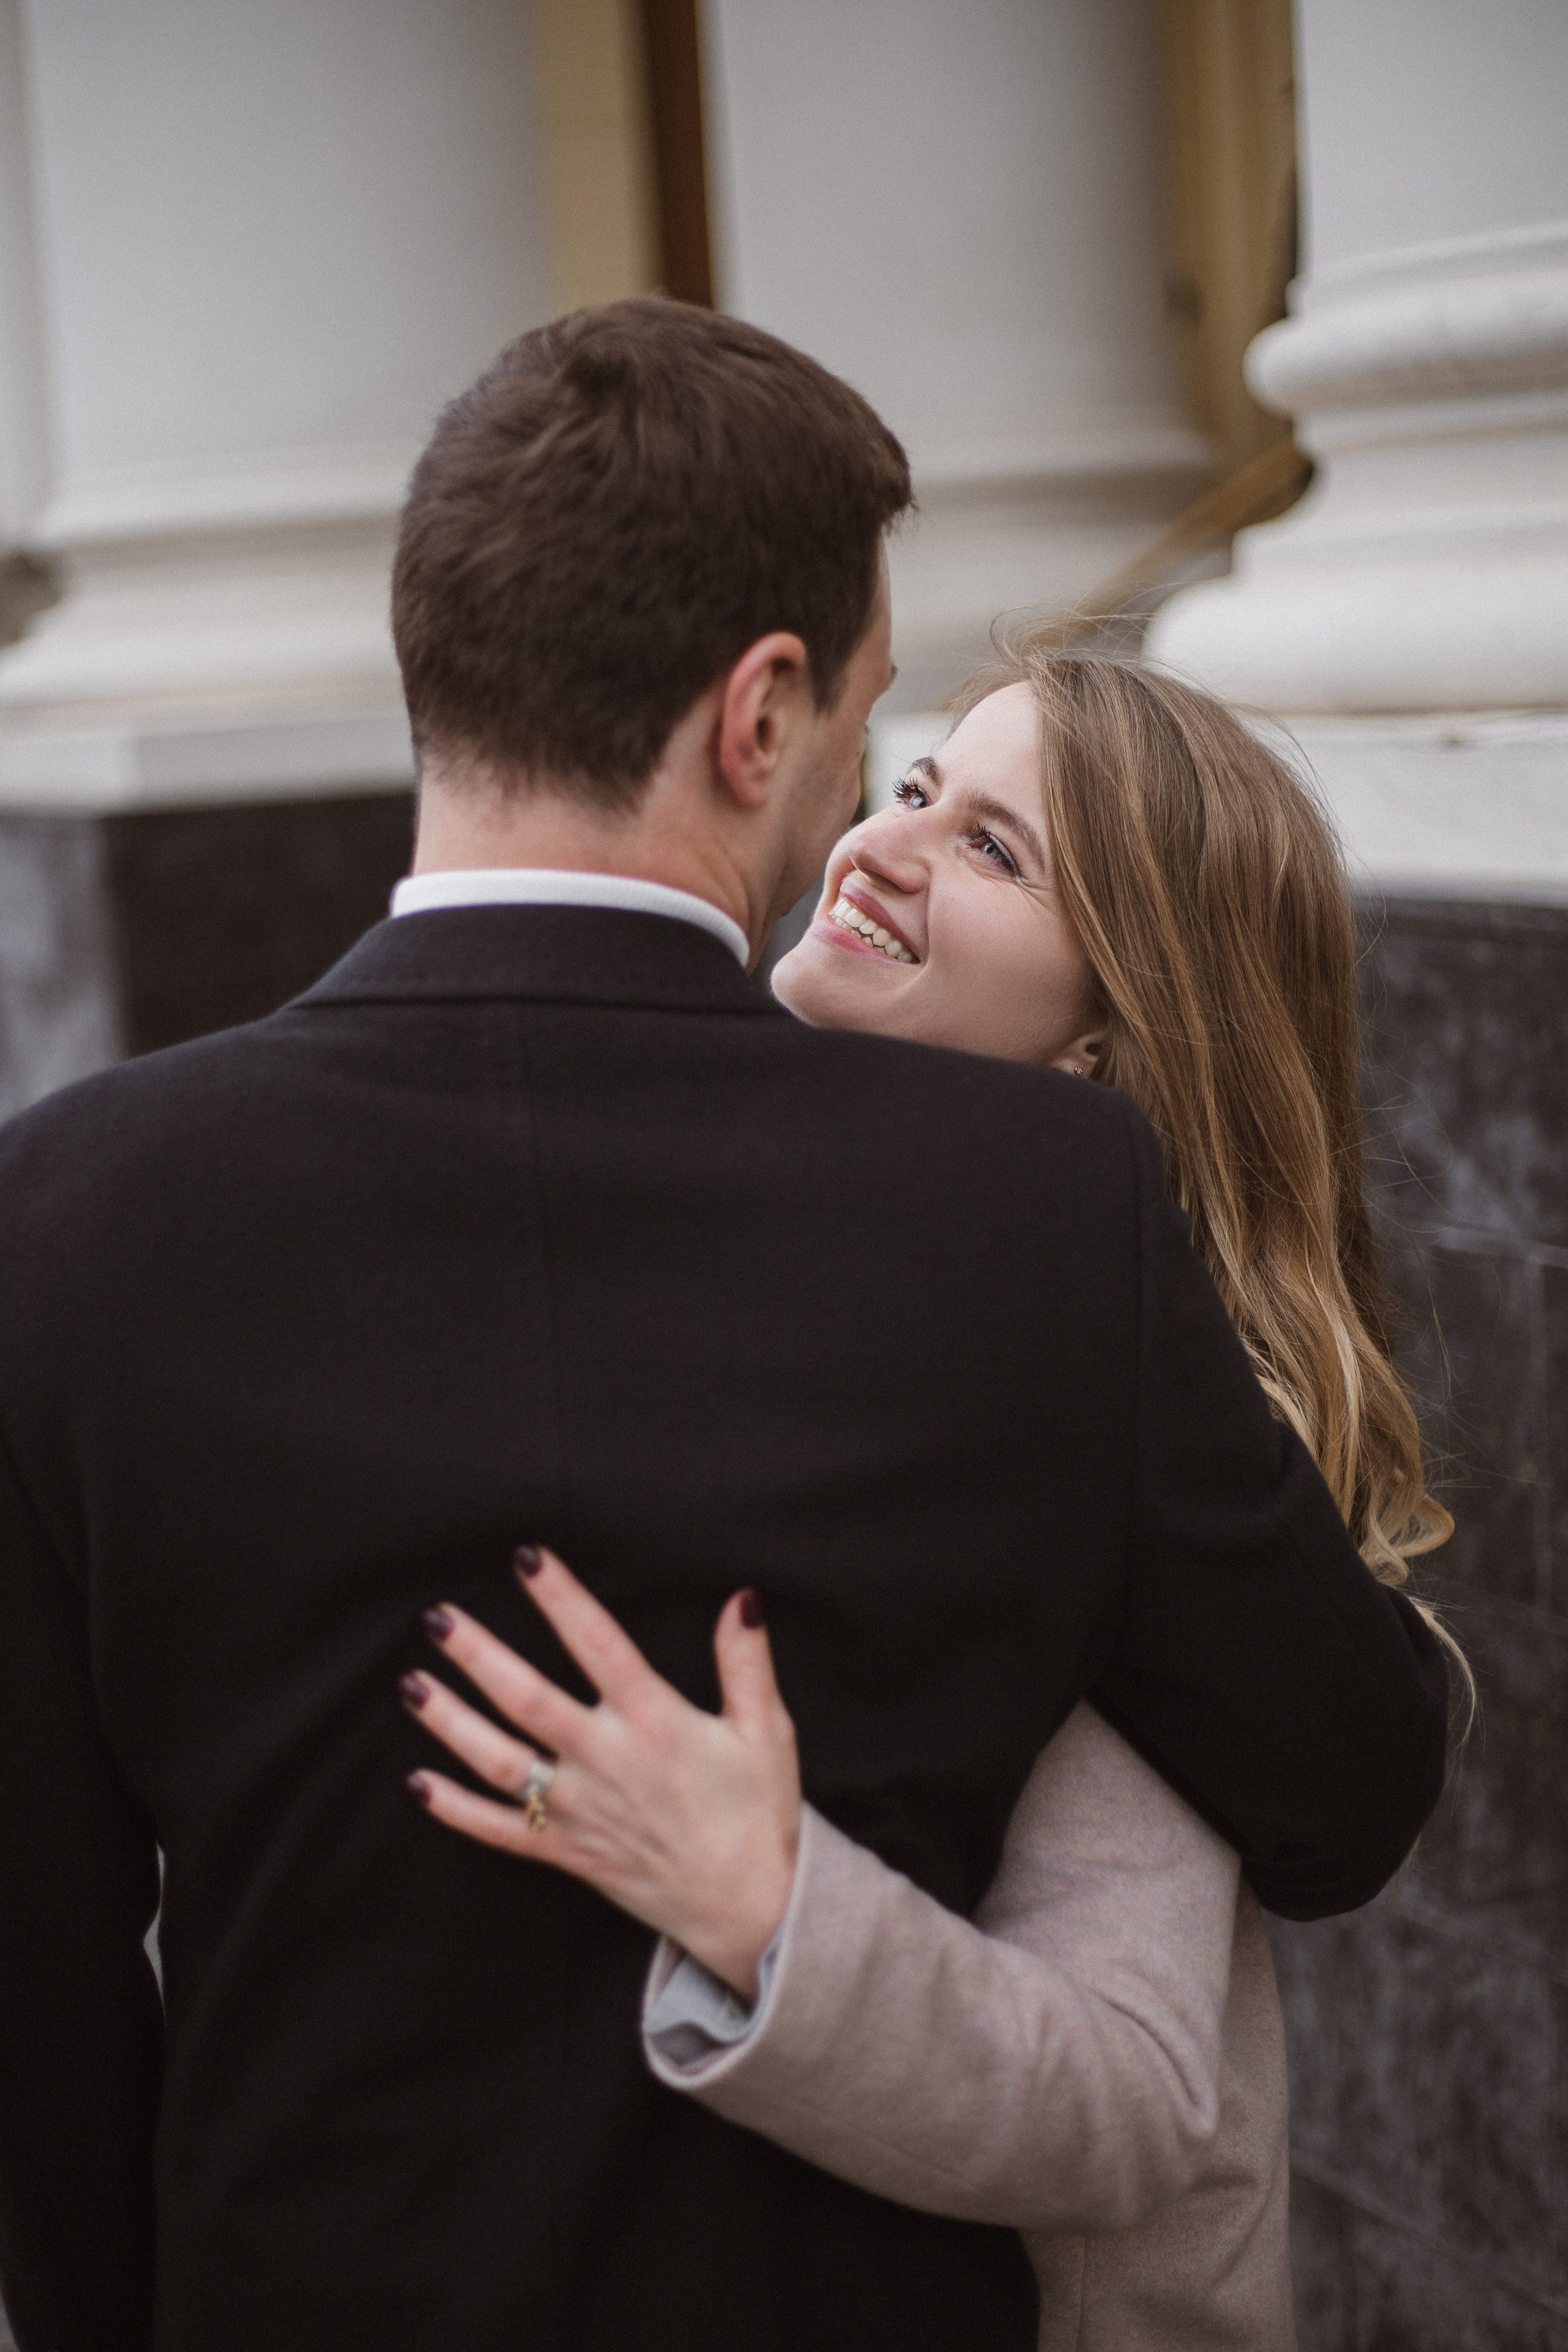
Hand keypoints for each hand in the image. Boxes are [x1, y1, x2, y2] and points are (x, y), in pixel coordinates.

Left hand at [401, 1548, 801, 1998]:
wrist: (749, 1908)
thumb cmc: (757, 1813)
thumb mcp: (766, 1732)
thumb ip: (747, 1663)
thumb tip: (743, 1599)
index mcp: (657, 1724)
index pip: (600, 1646)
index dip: (562, 1599)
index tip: (527, 1558)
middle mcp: (608, 1762)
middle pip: (529, 1700)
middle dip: (479, 1655)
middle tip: (437, 1616)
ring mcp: (581, 1810)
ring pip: (501, 1762)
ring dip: (451, 1723)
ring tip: (411, 1683)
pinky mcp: (568, 1851)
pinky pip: (501, 1831)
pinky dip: (456, 1810)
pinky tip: (417, 1783)